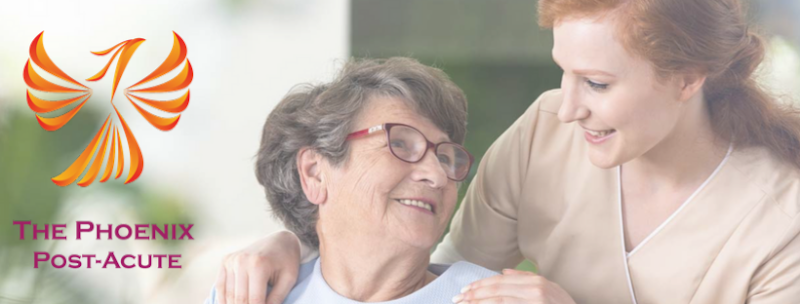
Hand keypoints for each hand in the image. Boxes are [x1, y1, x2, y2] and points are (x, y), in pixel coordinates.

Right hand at [215, 231, 300, 303]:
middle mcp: (241, 261)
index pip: (255, 301)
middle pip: (239, 300)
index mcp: (259, 265)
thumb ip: (276, 299)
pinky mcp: (225, 261)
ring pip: (228, 296)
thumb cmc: (287, 261)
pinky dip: (224, 300)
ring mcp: (231, 260)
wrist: (280, 240)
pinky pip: (220, 286)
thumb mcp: (288, 280)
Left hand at [452, 269, 576, 303]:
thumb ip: (526, 278)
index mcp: (536, 281)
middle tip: (458, 299)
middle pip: (497, 291)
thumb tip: (503, 272)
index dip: (480, 285)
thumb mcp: (549, 288)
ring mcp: (535, 303)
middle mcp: (535, 290)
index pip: (501, 281)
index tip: (465, 290)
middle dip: (474, 295)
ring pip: (499, 302)